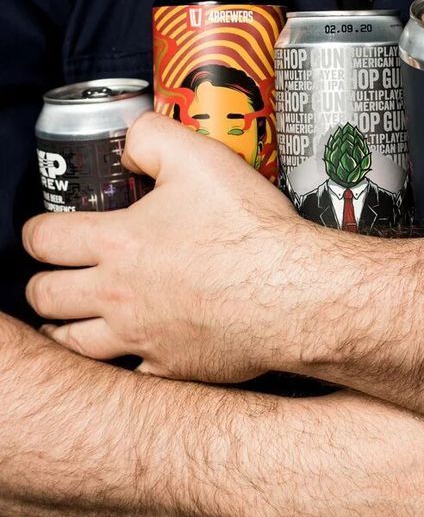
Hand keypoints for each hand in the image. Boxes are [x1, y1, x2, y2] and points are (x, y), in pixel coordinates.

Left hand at [24, 112, 333, 381]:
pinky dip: (120, 366)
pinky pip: (126, 378)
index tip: (43, 234)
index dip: (36, 233)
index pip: (44, 240)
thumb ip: (151, 138)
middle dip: (43, 284)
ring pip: (73, 344)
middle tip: (55, 277)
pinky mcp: (171, 367)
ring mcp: (141, 336)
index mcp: (117, 242)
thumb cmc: (249, 231)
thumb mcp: (199, 158)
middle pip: (46, 296)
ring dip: (64, 330)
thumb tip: (128, 144)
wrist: (293, 293)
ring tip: (70, 322)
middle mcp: (118, 294)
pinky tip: (127, 355)